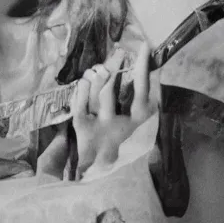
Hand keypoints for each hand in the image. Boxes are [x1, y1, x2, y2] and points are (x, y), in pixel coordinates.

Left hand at [72, 46, 157, 176]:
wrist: (99, 176)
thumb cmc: (117, 144)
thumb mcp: (132, 124)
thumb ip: (135, 101)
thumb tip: (138, 72)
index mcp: (139, 122)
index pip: (143, 90)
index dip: (143, 67)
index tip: (143, 46)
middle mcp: (121, 124)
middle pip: (116, 90)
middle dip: (116, 67)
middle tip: (119, 52)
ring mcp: (101, 127)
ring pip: (99, 94)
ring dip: (98, 77)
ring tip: (99, 68)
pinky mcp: (83, 130)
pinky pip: (80, 105)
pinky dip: (81, 90)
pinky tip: (83, 81)